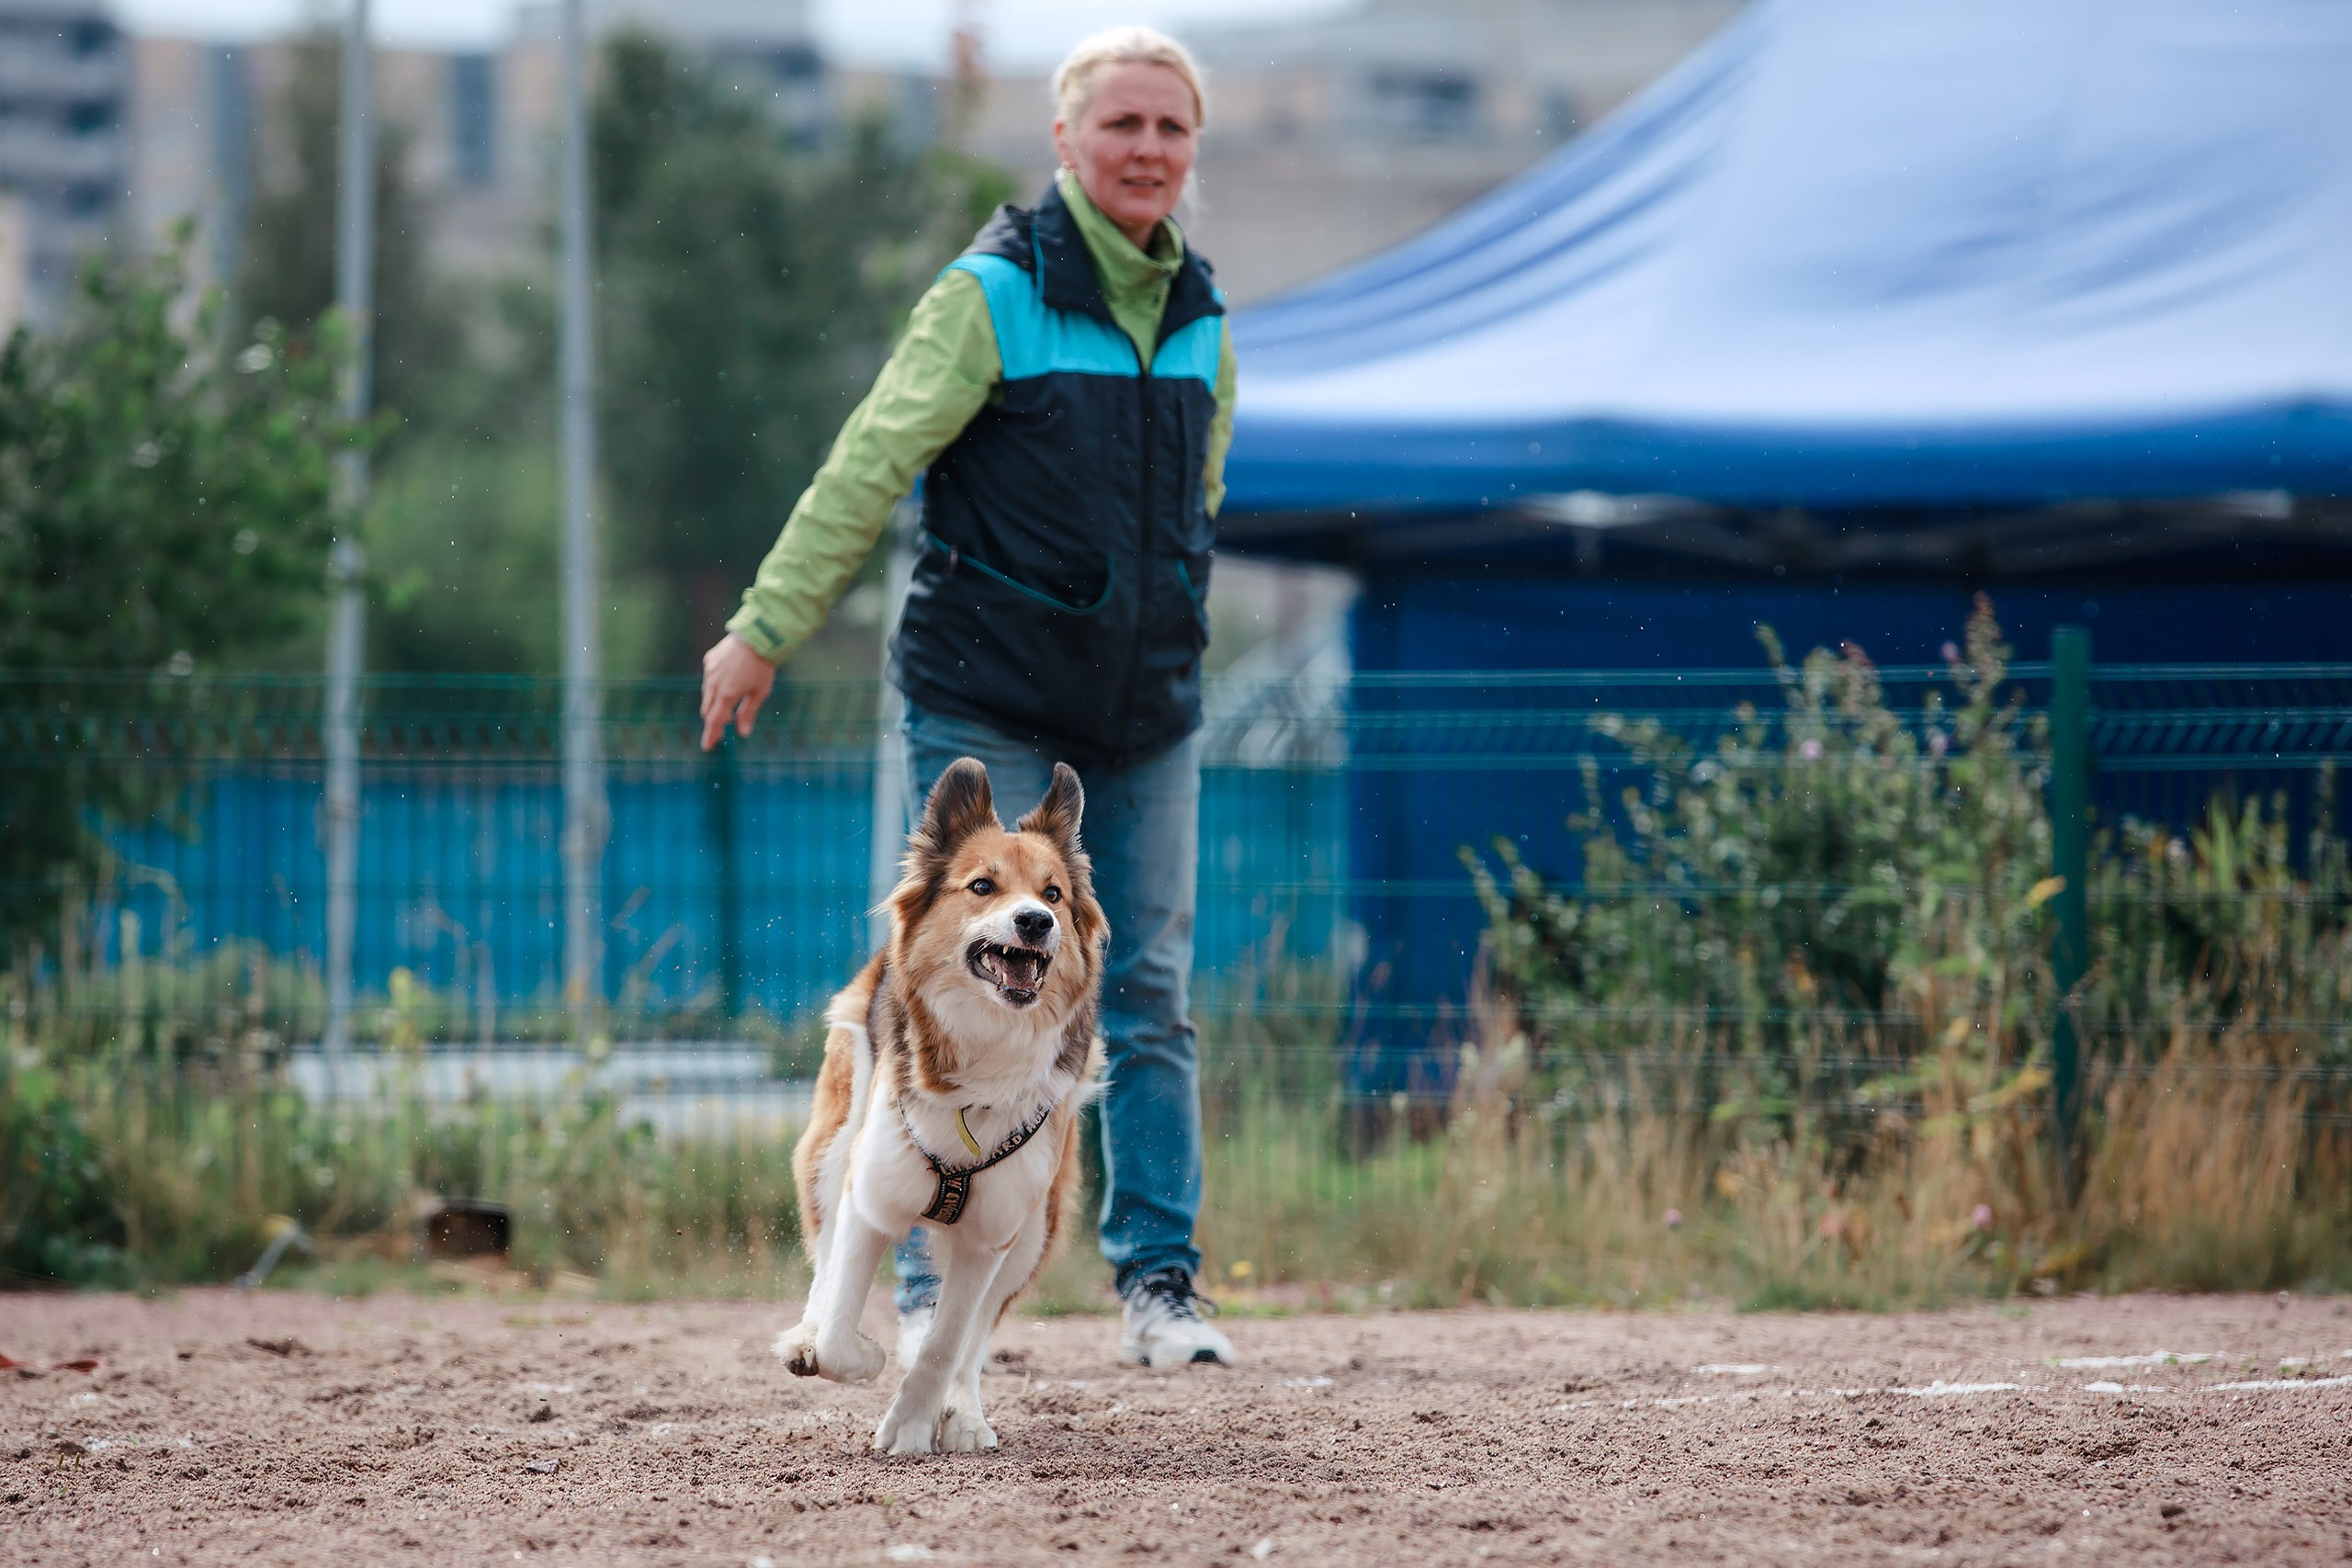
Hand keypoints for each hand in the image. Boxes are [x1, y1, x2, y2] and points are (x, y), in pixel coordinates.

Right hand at [700, 632, 776, 750]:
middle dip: (713, 721)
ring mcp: (709, 671)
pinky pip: (709, 679)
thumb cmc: (762, 665)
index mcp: (727, 694)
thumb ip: (748, 713)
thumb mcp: (760, 692)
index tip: (708, 747)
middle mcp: (714, 683)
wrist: (757, 635)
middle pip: (708, 710)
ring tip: (727, 710)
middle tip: (722, 731)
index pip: (715, 721)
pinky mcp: (709, 660)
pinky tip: (726, 685)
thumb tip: (742, 733)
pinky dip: (715, 687)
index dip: (711, 735)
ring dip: (714, 704)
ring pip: (707, 694)